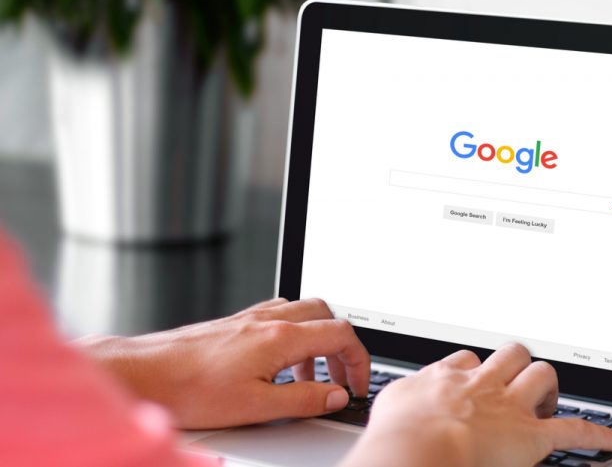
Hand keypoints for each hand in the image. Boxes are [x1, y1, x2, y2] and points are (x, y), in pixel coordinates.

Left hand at [78, 298, 369, 428]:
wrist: (145, 374)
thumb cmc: (190, 389)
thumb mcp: (257, 406)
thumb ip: (304, 399)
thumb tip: (335, 396)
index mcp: (280, 337)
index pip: (341, 335)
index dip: (359, 361)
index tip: (357, 385)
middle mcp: (268, 320)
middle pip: (327, 314)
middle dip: (342, 346)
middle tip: (340, 377)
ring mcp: (250, 318)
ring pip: (302, 312)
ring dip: (317, 340)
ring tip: (309, 376)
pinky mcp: (234, 323)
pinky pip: (278, 316)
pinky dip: (292, 334)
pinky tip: (279, 361)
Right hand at [340, 344, 611, 466]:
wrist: (413, 453)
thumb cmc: (393, 441)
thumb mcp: (385, 412)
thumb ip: (397, 407)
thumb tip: (386, 423)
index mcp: (442, 380)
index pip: (463, 361)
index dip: (472, 370)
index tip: (472, 379)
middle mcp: (478, 385)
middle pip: (507, 355)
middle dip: (514, 364)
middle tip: (514, 381)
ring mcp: (507, 407)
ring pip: (540, 375)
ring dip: (546, 386)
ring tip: (547, 399)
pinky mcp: (531, 436)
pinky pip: (574, 430)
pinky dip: (599, 434)